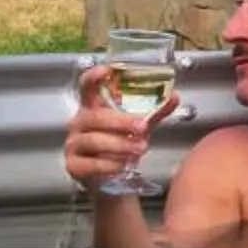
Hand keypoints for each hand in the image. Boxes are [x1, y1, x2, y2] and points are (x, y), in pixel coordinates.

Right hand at [63, 63, 178, 191]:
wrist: (108, 177)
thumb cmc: (120, 142)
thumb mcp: (137, 125)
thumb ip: (154, 111)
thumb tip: (174, 96)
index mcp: (92, 107)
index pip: (86, 86)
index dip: (94, 77)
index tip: (106, 70)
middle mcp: (79, 122)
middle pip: (95, 117)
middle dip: (120, 122)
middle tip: (142, 127)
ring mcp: (73, 144)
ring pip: (94, 141)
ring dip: (119, 144)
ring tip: (140, 149)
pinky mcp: (73, 165)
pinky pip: (90, 163)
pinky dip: (109, 164)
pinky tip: (124, 165)